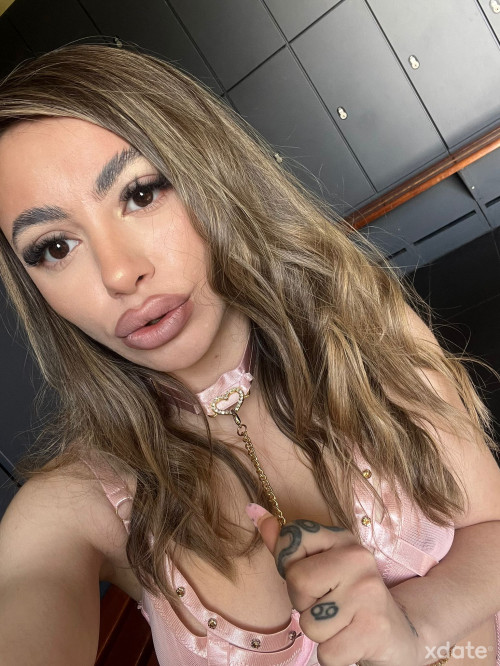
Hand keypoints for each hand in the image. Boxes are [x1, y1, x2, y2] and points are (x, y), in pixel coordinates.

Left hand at [246, 504, 421, 665]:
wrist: (396, 632)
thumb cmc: (344, 595)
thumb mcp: (319, 563)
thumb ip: (286, 543)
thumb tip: (253, 510)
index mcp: (342, 538)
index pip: (292, 539)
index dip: (290, 564)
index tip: (312, 574)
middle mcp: (358, 559)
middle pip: (297, 581)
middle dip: (302, 602)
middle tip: (326, 603)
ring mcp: (368, 593)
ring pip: (309, 623)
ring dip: (318, 631)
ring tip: (340, 622)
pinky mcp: (373, 629)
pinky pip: (326, 653)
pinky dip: (332, 654)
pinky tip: (349, 640)